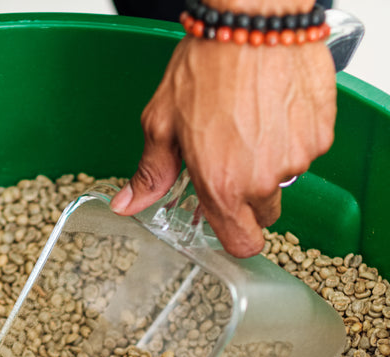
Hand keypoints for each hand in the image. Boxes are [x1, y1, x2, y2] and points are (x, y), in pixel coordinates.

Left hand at [110, 36, 336, 256]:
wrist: (250, 19)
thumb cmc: (204, 67)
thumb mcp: (162, 124)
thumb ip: (151, 173)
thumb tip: (126, 204)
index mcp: (222, 185)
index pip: (242, 243)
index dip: (236, 236)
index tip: (229, 223)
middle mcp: (263, 179)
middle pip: (265, 213)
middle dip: (250, 195)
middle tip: (233, 158)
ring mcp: (297, 156)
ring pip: (285, 178)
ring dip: (270, 162)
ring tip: (251, 123)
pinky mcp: (321, 132)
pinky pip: (306, 149)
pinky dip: (291, 137)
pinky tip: (273, 110)